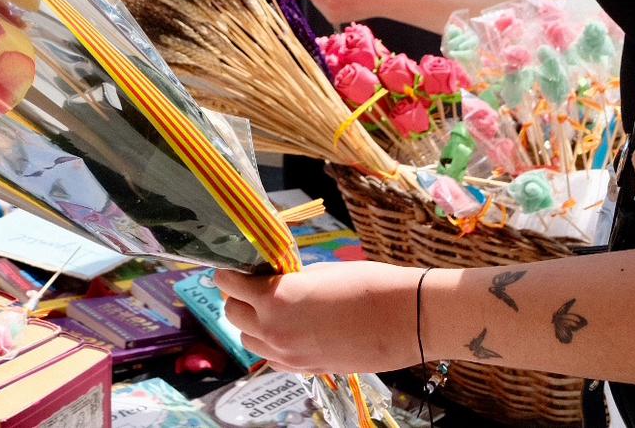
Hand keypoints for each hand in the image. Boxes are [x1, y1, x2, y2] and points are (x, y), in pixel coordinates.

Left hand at [216, 263, 420, 375]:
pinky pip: (271, 358)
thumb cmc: (367, 285)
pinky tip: (288, 329)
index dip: (231, 272)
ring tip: (272, 308)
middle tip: (255, 284)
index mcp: (274, 298)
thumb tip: (270, 278)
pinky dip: (271, 344)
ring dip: (252, 323)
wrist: (406, 319)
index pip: (228, 283)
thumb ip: (286, 279)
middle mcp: (273, 330)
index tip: (236, 265)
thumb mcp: (318, 271)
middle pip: (233, 314)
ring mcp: (288, 355)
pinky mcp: (306, 369)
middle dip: (238, 297)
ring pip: (248, 340)